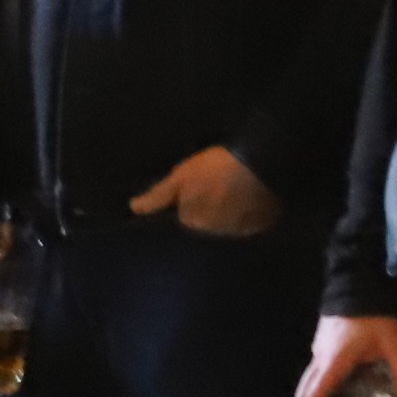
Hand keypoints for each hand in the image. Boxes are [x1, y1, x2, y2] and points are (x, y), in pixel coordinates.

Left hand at [130, 145, 278, 237]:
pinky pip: (251, 223)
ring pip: (229, 224)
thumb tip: (134, 208)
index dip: (191, 200)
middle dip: (210, 209)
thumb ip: (158, 196)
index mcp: (193, 221)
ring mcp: (240, 232)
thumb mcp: (182, 176)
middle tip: (219, 184)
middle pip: (207, 223)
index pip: (186, 217)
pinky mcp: (262, 227)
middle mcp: (215, 233)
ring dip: (231, 212)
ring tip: (238, 188)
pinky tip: (254, 196)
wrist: (260, 163)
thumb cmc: (216, 167)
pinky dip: (250, 214)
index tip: (200, 185)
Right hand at [298, 314, 396, 396]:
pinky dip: (324, 386)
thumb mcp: (395, 343)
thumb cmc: (374, 314)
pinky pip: (316, 370)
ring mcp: (317, 349)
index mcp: (333, 362)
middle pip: (302, 393)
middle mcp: (319, 358)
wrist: (357, 280)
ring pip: (307, 381)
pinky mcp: (322, 342)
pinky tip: (347, 385)